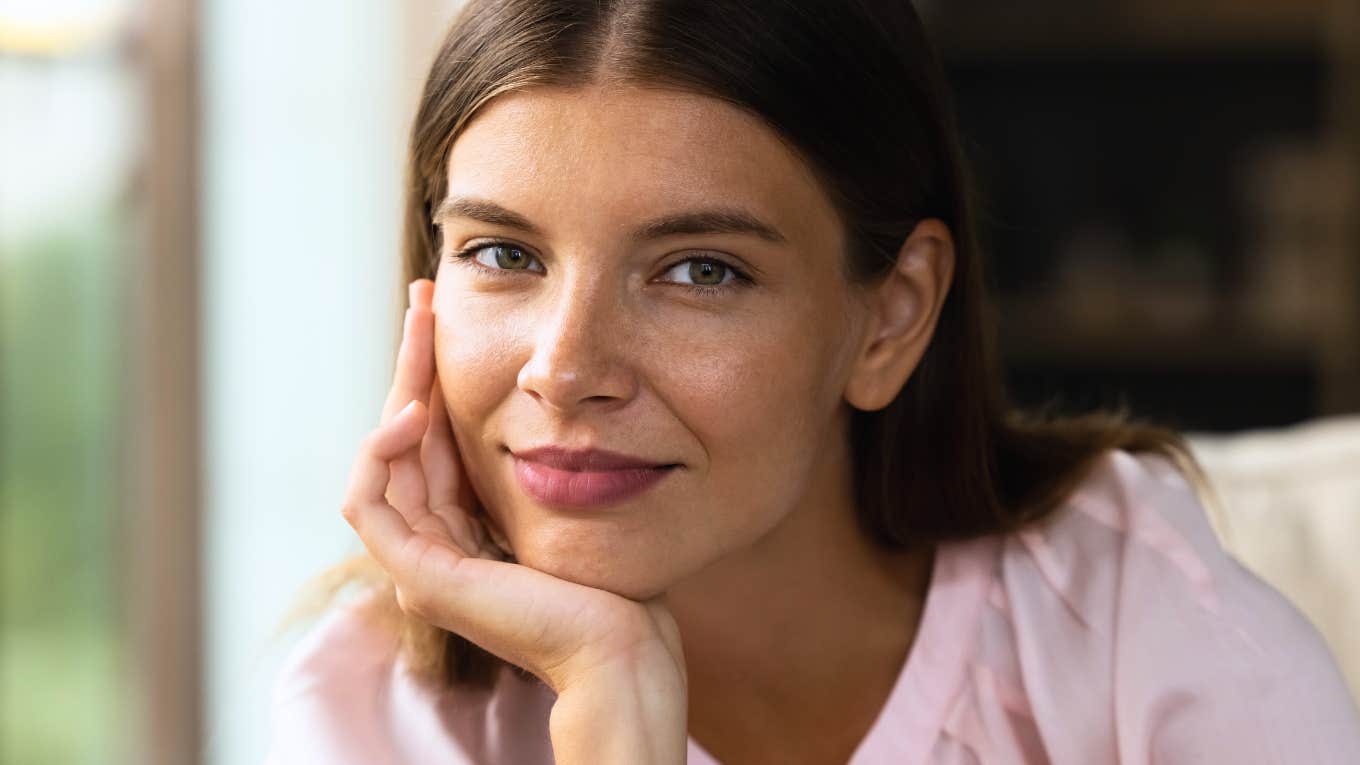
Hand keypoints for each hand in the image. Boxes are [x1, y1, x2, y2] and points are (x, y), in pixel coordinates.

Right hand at [340, 279, 687, 713]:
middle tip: (424, 298)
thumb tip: (538, 382)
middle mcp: (435, 542)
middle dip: (412, 363)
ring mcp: (421, 564)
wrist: (623, 639)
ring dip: (397, 388)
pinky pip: (367, 504)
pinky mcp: (420, 578)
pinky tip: (413, 411)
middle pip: (403, 437)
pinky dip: (379, 453)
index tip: (443, 312)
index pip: (432, 436)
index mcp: (465, 523)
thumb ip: (534, 451)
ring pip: (382, 458)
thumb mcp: (563, 488)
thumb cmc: (613, 571)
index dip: (433, 374)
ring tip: (422, 331)